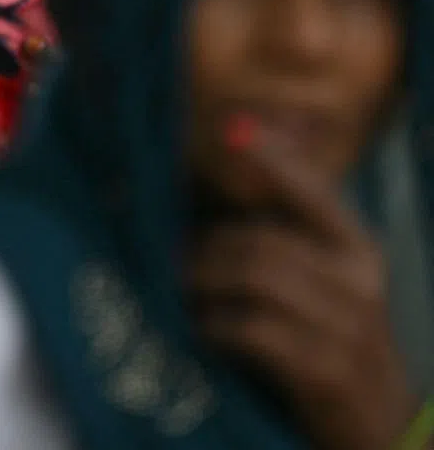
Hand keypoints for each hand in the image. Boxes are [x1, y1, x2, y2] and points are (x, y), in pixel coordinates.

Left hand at [187, 130, 417, 449]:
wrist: (376, 431)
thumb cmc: (324, 342)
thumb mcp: (315, 283)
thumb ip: (270, 236)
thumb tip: (208, 177)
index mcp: (354, 248)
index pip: (311, 190)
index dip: (273, 157)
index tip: (231, 128)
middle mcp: (357, 280)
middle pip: (257, 240)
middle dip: (202, 249)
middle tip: (171, 261)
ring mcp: (345, 326)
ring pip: (251, 277)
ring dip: (202, 285)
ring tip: (182, 296)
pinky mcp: (324, 369)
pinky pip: (249, 329)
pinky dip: (213, 326)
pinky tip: (202, 333)